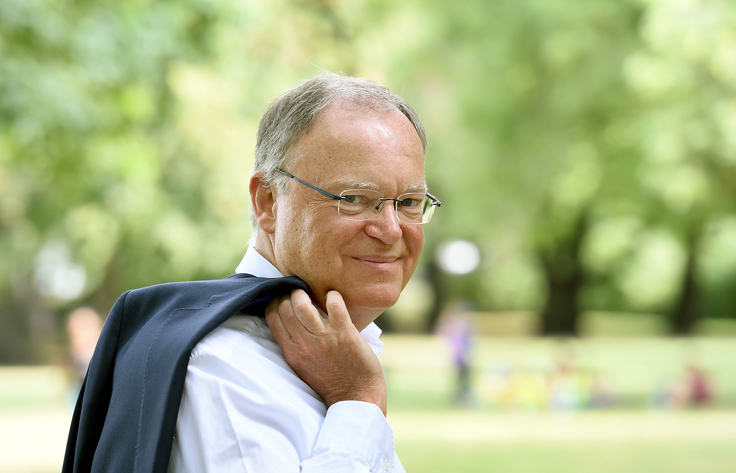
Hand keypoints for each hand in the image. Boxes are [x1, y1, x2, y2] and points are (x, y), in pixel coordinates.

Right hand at [266, 289, 386, 415]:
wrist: (356, 397)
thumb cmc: (330, 381)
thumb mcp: (302, 366)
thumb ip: (295, 346)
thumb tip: (289, 323)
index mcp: (292, 352)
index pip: (273, 318)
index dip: (275, 301)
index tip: (283, 297)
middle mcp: (304, 343)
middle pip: (286, 307)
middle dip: (289, 293)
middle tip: (297, 291)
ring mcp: (324, 337)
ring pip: (303, 304)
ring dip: (304, 293)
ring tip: (310, 292)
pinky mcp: (344, 333)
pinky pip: (334, 305)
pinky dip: (333, 296)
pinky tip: (333, 296)